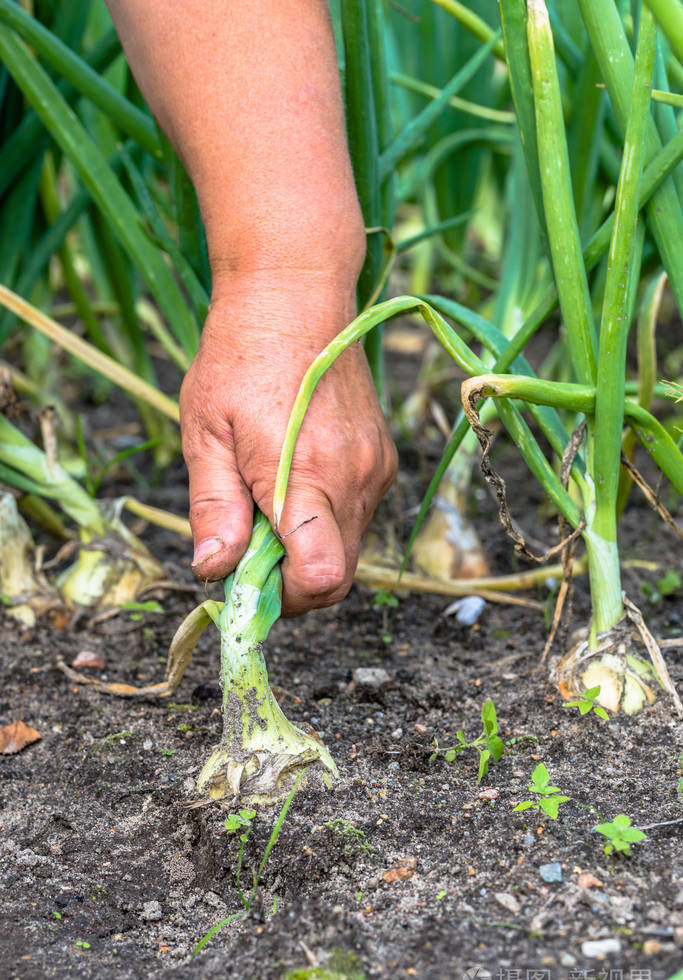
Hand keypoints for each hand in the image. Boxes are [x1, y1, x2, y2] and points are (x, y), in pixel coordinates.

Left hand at [179, 273, 396, 615]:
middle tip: (245, 551)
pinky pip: (355, 518)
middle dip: (290, 583)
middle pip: (337, 576)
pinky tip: (291, 484)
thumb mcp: (206, 433)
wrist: (296, 296)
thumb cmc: (241, 357)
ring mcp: (375, 471)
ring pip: (346, 549)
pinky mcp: (382, 462)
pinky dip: (323, 523)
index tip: (243, 583)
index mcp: (307, 477)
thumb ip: (214, 508)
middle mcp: (355, 481)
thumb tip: (214, 572)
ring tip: (263, 505)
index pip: (321, 578)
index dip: (283, 599)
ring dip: (305, 551)